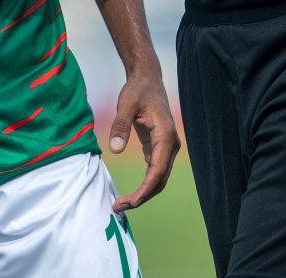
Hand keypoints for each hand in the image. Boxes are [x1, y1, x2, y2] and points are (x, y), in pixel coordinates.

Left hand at [107, 68, 179, 210]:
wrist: (147, 79)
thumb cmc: (137, 90)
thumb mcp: (125, 104)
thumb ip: (120, 126)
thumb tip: (114, 150)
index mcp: (166, 136)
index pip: (157, 171)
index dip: (144, 190)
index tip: (129, 202)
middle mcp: (170, 145)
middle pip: (159, 179)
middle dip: (141, 197)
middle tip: (118, 207)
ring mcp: (166, 147)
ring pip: (158, 178)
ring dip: (143, 193)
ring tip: (121, 204)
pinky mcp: (158, 147)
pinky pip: (154, 171)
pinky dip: (144, 184)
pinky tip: (129, 193)